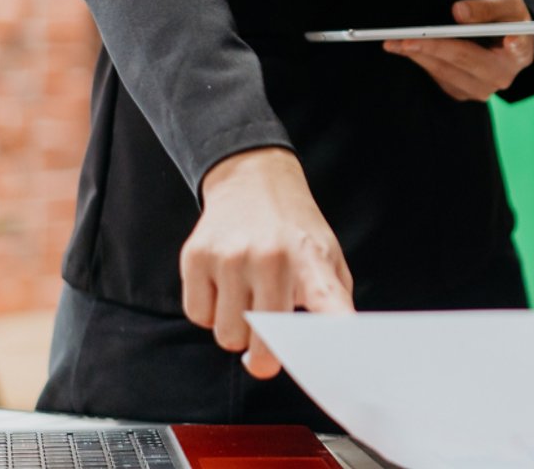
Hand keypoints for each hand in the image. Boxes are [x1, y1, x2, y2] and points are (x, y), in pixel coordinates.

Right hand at [180, 147, 354, 378]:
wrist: (253, 179)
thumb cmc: (294, 230)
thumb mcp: (326, 256)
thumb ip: (333, 302)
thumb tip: (335, 348)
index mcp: (310, 259)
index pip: (325, 300)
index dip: (332, 329)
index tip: (338, 351)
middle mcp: (270, 257)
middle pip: (261, 344)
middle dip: (264, 354)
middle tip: (268, 347)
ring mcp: (229, 256)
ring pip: (226, 336)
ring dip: (236, 330)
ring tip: (247, 300)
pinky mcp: (196, 257)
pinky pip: (199, 316)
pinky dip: (210, 312)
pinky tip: (224, 286)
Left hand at [385, 0, 533, 101]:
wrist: (506, 33)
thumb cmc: (508, 15)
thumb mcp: (506, 1)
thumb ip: (487, 6)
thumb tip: (459, 12)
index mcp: (520, 54)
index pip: (496, 51)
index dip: (477, 48)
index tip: (477, 41)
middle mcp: (502, 77)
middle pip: (462, 63)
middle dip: (430, 49)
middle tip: (402, 40)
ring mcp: (483, 89)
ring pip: (446, 73)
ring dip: (419, 57)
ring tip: (394, 43)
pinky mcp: (465, 92)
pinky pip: (440, 79)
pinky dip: (422, 62)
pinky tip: (406, 49)